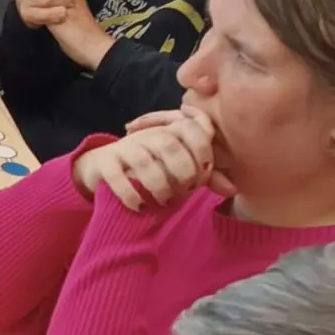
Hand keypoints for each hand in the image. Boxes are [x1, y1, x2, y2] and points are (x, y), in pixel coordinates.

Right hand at [73, 105, 222, 212]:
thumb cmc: (150, 167)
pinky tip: (139, 206)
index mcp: (170, 131)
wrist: (102, 166)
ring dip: (159, 185)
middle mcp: (148, 135)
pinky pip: (118, 177)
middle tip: (187, 190)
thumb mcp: (178, 167)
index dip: (204, 149)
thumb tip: (232, 190)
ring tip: (164, 200)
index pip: (193, 127)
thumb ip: (205, 176)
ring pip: (145, 162)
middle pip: (170, 144)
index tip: (207, 171)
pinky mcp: (106, 163)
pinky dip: (131, 195)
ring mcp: (125, 147)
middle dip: (183, 170)